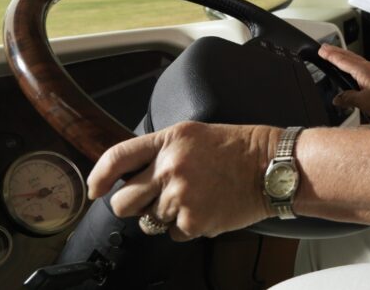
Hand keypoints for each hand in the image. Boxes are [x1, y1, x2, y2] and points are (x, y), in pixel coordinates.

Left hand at [87, 122, 273, 240]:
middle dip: (133, 205)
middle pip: (122, 202)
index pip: (116, 159)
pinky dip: (187, 227)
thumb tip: (132, 175)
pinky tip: (207, 208)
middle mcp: (170, 168)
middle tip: (154, 199)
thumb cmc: (239, 149)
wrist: (273, 166)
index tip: (96, 189)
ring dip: (166, 215)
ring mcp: (180, 197)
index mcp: (169, 141)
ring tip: (195, 198)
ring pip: (149, 221)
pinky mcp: (193, 221)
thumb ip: (162, 152)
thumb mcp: (195, 135)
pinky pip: (173, 234)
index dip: (98, 177)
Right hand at [319, 44, 369, 122]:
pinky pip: (361, 66)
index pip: (342, 60)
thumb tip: (337, 98)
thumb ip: (348, 99)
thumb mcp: (364, 103)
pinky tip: (351, 70)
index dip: (330, 55)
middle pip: (348, 56)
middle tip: (324, 48)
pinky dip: (352, 64)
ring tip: (334, 55)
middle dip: (335, 52)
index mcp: (363, 71)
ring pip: (355, 60)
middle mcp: (369, 68)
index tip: (320, 50)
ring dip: (343, 56)